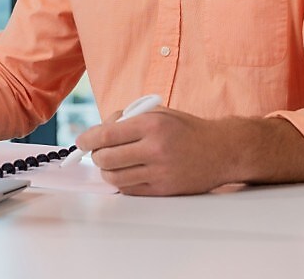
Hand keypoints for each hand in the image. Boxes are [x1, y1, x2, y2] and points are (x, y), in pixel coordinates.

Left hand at [75, 108, 236, 195]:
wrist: (221, 151)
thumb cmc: (187, 130)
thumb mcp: (159, 113)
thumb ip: (129, 119)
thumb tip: (99, 132)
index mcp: (153, 125)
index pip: (107, 135)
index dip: (88, 139)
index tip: (81, 141)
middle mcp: (155, 149)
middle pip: (106, 158)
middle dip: (96, 155)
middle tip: (98, 152)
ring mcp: (159, 172)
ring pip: (114, 177)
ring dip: (106, 171)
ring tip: (111, 163)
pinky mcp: (163, 190)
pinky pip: (129, 190)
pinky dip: (121, 182)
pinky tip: (127, 172)